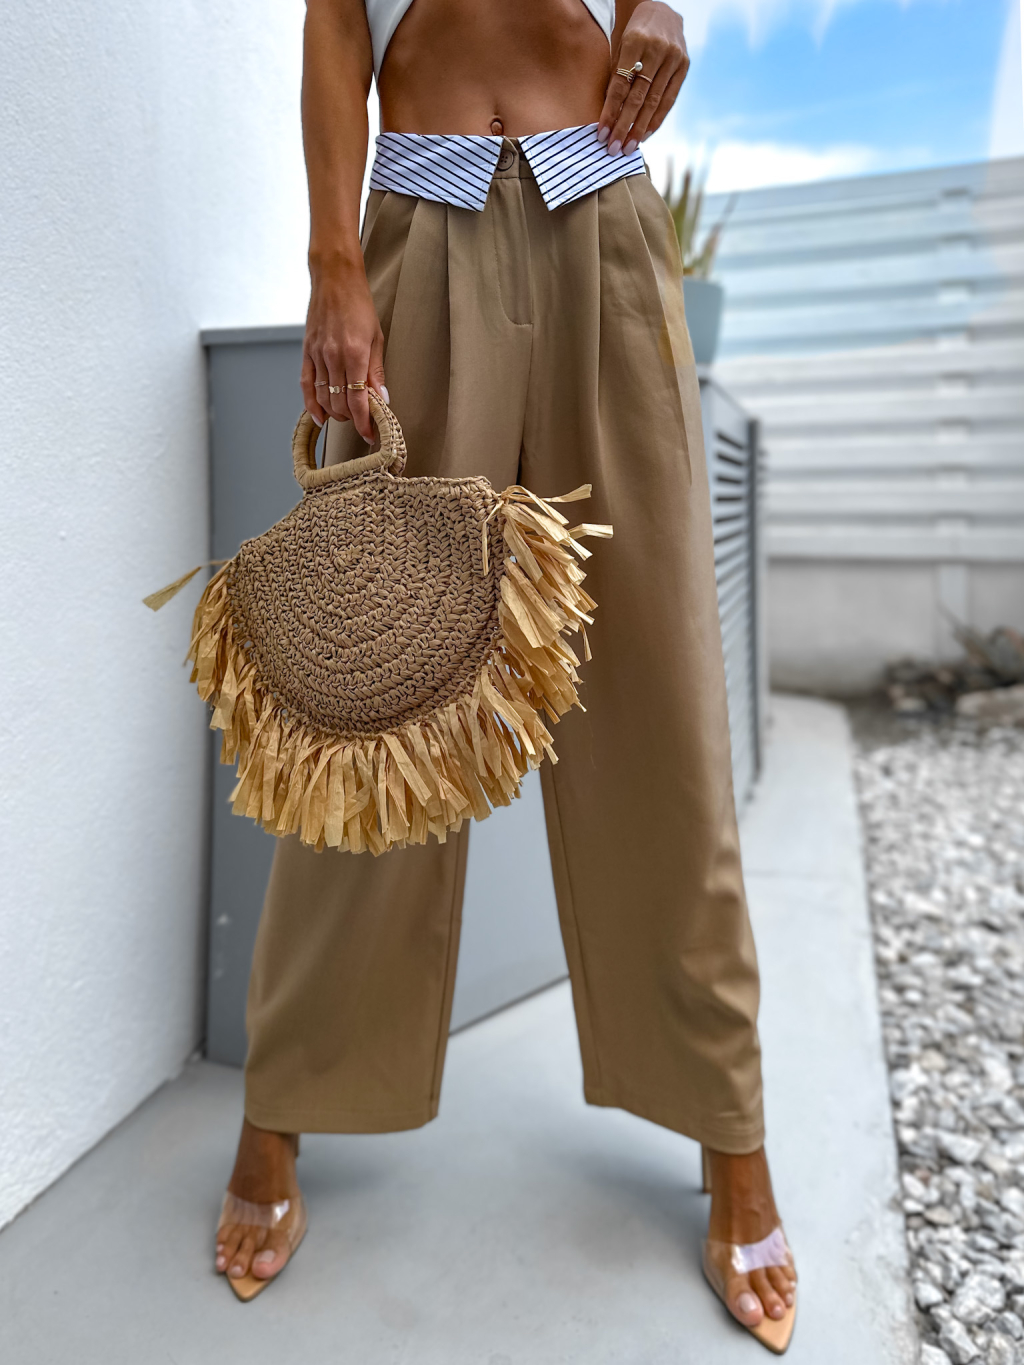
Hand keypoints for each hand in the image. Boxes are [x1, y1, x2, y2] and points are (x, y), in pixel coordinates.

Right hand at [300, 261, 386, 443]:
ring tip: (347, 416)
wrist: (335, 279)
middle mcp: (333, 357)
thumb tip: (382, 400)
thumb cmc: (359, 305)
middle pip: (339, 403)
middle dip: (352, 418)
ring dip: (336, 413)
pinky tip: (320, 417)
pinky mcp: (306, 352)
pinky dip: (312, 404)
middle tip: (363, 420)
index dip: (364, 422)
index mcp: (354, 354)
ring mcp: (317, 355)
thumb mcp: (377, 338)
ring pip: (324, 398)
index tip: (370, 434)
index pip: (358, 400)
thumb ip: (377, 372)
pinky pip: (306, 385)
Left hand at [597, 2, 689, 154]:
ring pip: (654, 101)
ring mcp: (673, 58)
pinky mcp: (684, 65)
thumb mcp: (619, 46)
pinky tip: (645, 134)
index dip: (610, 112)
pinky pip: (669, 99)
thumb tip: (607, 115)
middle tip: (614, 149)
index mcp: (635, 42)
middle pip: (638, 97)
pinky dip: (656, 119)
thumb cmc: (632, 33)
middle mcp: (657, 50)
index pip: (620, 85)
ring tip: (628, 147)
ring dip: (640, 128)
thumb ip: (615, 75)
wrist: (660, 11)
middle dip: (624, 126)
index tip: (602, 134)